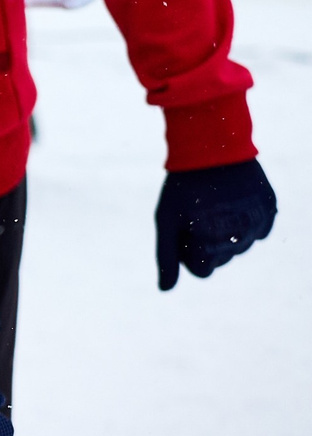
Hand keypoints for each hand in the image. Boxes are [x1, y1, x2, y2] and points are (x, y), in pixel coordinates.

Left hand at [155, 158, 277, 289]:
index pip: (201, 270)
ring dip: (225, 232)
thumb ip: (167, 256)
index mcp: (212, 245)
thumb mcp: (166, 219)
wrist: (212, 145)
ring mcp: (259, 225)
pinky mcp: (269, 210)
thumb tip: (165, 290)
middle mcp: (241, 240)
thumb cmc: (183, 185)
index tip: (182, 231)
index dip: (187, 251)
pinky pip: (257, 228)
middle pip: (220, 259)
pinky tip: (231, 201)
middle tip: (196, 212)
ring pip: (240, 245)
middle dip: (206, 242)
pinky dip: (244, 219)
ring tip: (213, 204)